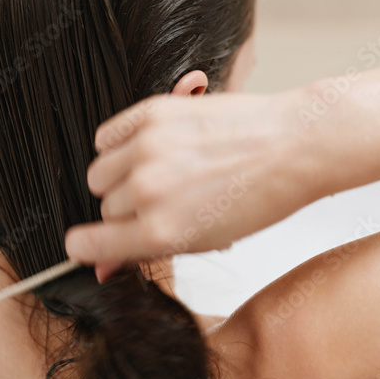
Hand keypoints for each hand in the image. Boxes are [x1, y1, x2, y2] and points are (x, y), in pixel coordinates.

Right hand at [64, 88, 322, 281]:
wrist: (292, 145)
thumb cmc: (259, 196)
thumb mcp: (204, 239)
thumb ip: (147, 251)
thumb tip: (102, 265)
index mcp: (161, 231)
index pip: (87, 244)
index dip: (88, 246)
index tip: (91, 244)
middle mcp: (148, 191)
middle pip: (104, 208)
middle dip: (126, 211)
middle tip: (163, 203)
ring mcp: (148, 148)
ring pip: (99, 173)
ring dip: (120, 178)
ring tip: (158, 175)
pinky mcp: (153, 112)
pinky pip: (105, 136)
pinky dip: (119, 144)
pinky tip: (148, 149)